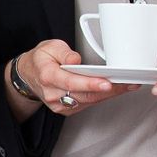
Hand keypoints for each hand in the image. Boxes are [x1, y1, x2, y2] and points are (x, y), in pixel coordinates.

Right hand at [18, 39, 139, 116]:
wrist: (28, 75)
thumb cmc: (41, 60)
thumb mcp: (49, 47)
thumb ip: (64, 52)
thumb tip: (76, 59)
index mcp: (48, 76)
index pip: (71, 82)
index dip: (90, 83)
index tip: (106, 82)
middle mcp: (53, 94)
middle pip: (84, 94)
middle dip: (109, 89)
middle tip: (127, 83)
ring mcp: (59, 104)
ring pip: (89, 101)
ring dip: (109, 94)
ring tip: (126, 85)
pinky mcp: (66, 110)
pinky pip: (87, 104)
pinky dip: (101, 97)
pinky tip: (114, 90)